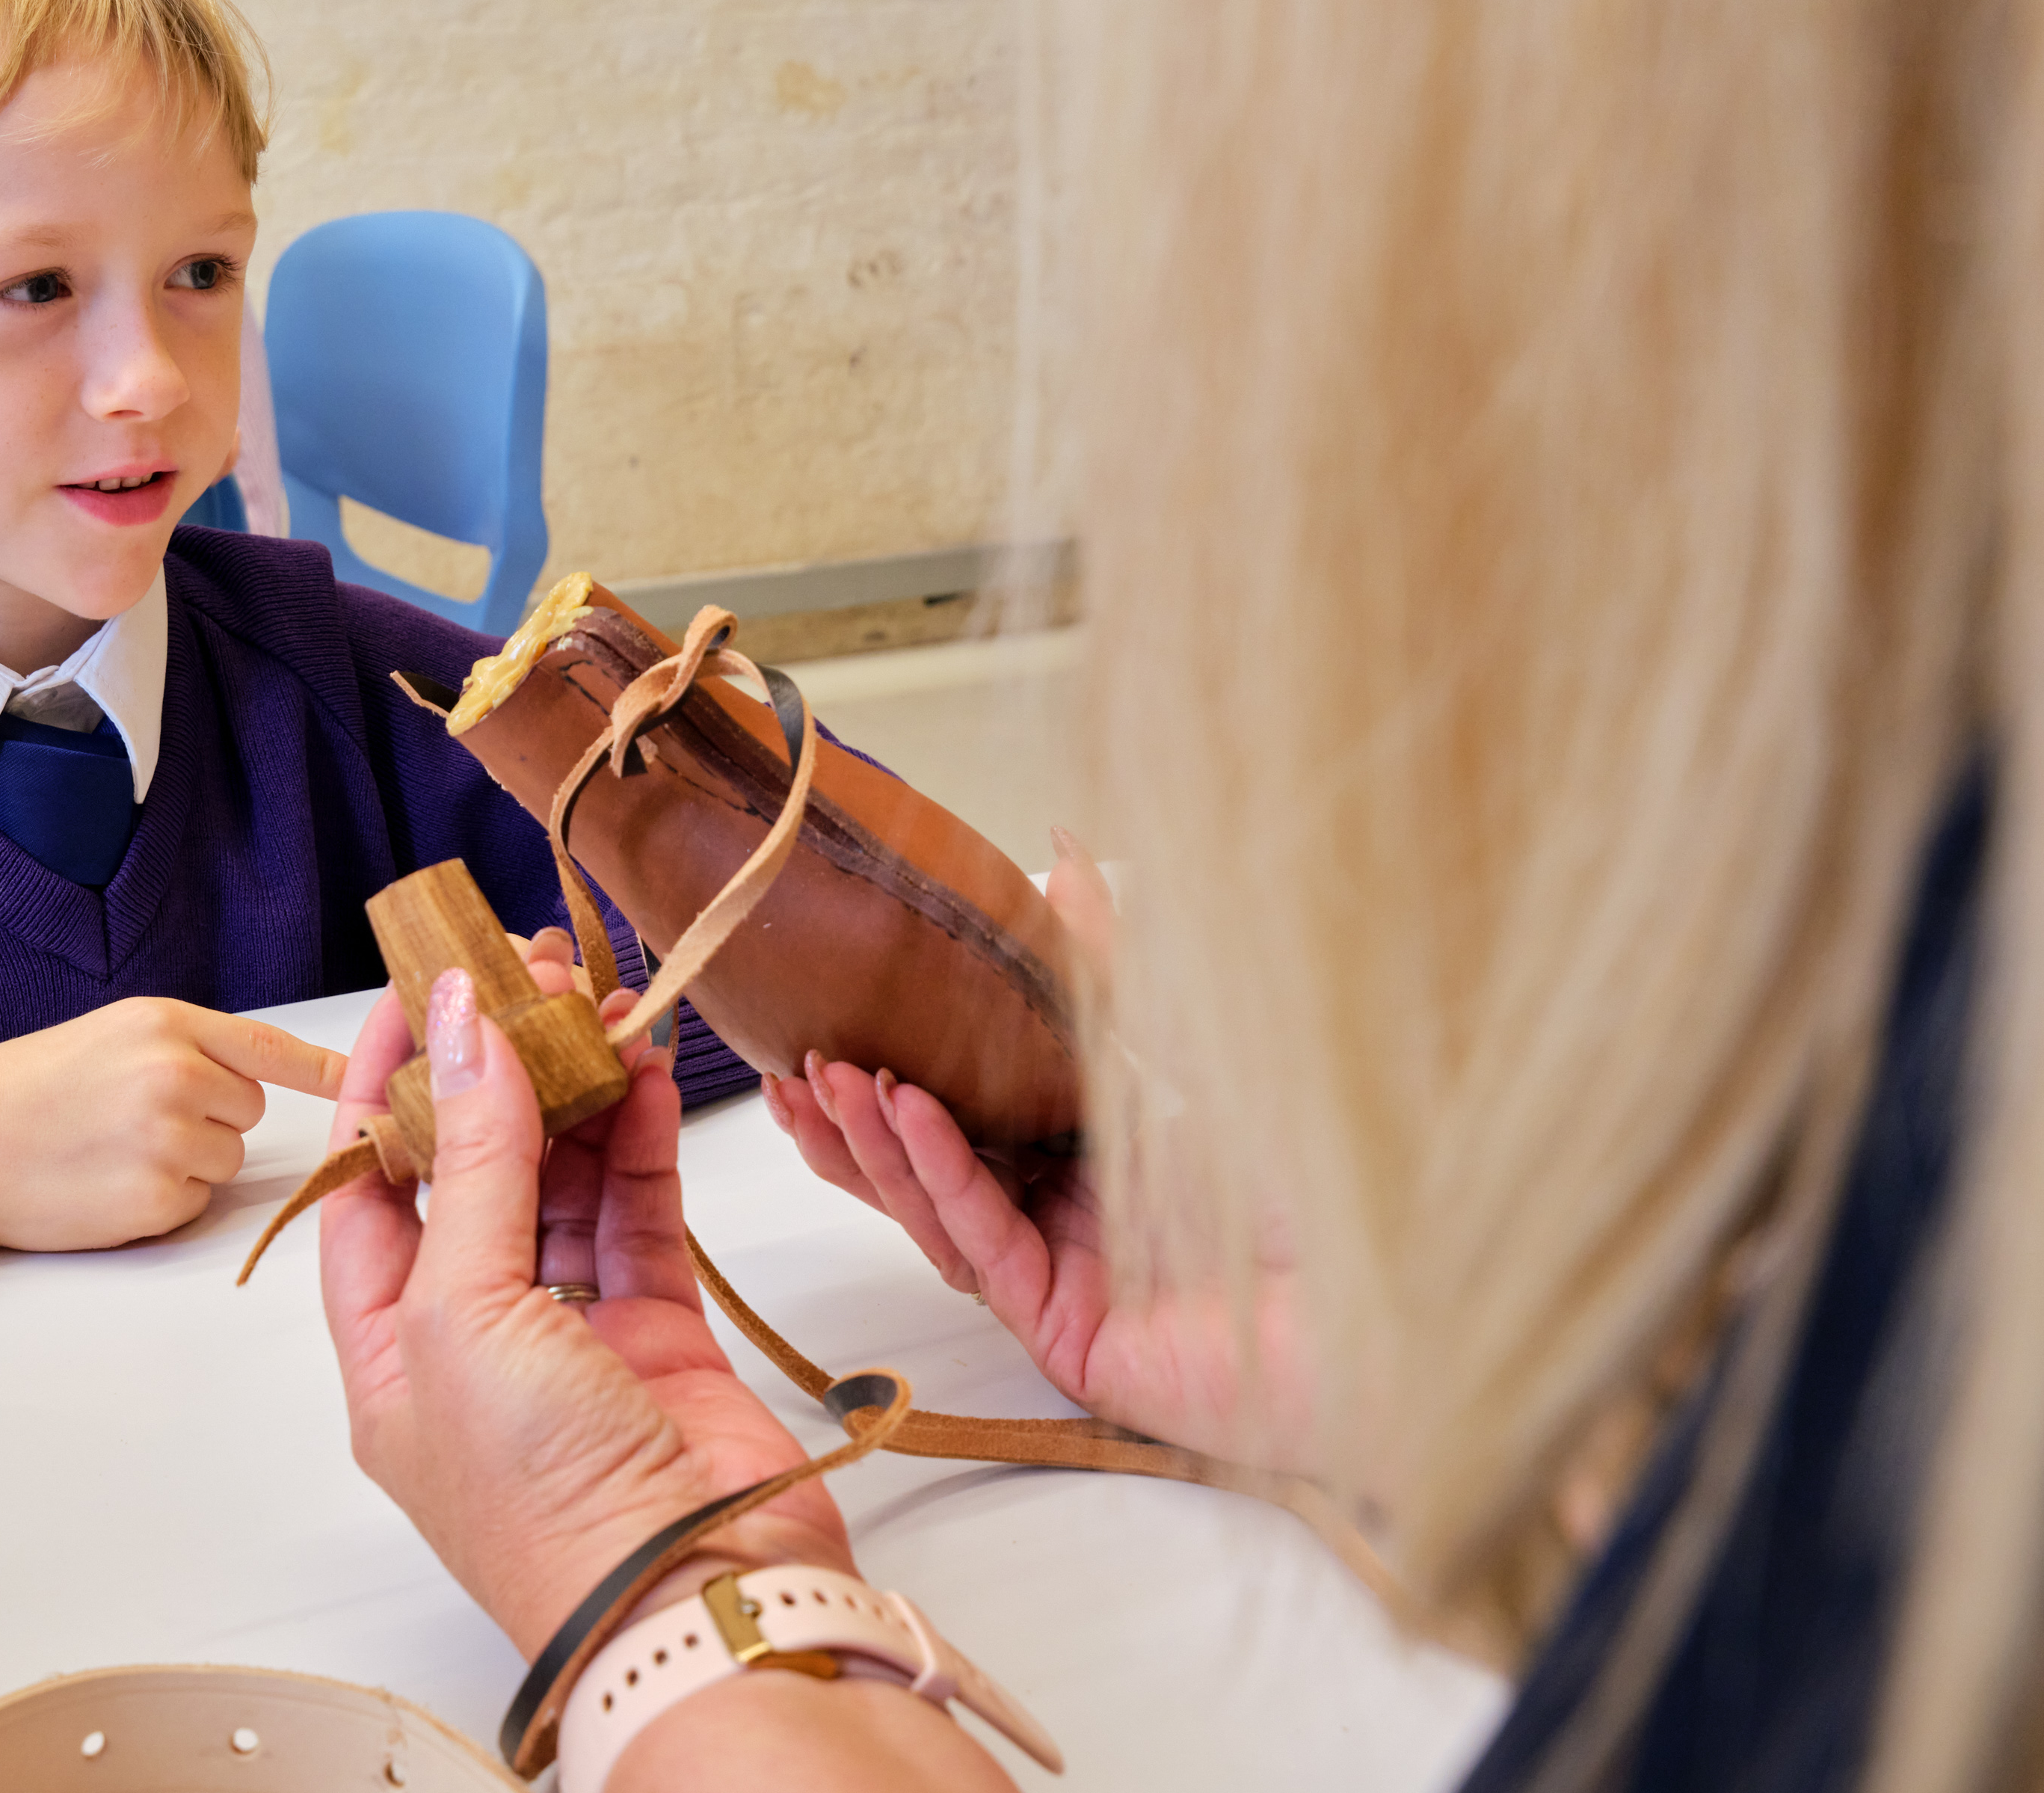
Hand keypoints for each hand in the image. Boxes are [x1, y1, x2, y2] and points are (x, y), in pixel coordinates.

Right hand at [0, 997, 343, 1248]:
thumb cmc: (28, 1085)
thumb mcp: (114, 1033)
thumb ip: (189, 1046)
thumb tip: (255, 1079)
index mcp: (168, 1025)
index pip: (272, 1047)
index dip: (328, 1069)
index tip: (379, 1077)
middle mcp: (176, 1076)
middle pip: (249, 1110)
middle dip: (210, 1117)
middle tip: (136, 1116)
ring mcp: (167, 1141)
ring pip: (226, 1160)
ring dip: (186, 1162)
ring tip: (114, 1148)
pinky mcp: (153, 1202)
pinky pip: (195, 1205)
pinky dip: (161, 1201)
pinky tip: (108, 1182)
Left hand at [320, 941, 850, 1658]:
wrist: (690, 1599)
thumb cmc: (542, 1496)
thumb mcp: (465, 1310)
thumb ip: (474, 1159)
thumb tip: (464, 1025)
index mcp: (388, 1352)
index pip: (369, 1188)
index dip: (389, 1083)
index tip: (417, 986)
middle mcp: (472, 1343)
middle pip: (471, 1174)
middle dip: (494, 1071)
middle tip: (527, 974)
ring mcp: (570, 1339)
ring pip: (561, 1182)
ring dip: (575, 1090)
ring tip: (592, 999)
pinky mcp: (661, 1337)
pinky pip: (638, 1213)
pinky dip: (640, 1138)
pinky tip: (643, 1068)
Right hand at [763, 828, 1316, 1467]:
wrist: (1397, 1287)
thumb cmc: (1323, 1166)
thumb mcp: (1196, 1032)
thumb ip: (1114, 960)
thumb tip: (1066, 853)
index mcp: (1099, 1158)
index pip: (972, 1111)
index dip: (894, 1070)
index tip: (832, 1016)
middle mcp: (1074, 1223)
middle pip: (932, 1168)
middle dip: (853, 1116)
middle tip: (788, 1060)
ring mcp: (1067, 1283)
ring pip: (938, 1211)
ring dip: (873, 1144)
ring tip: (818, 1079)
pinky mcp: (1072, 1333)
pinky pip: (983, 1244)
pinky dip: (938, 1174)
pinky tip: (903, 1114)